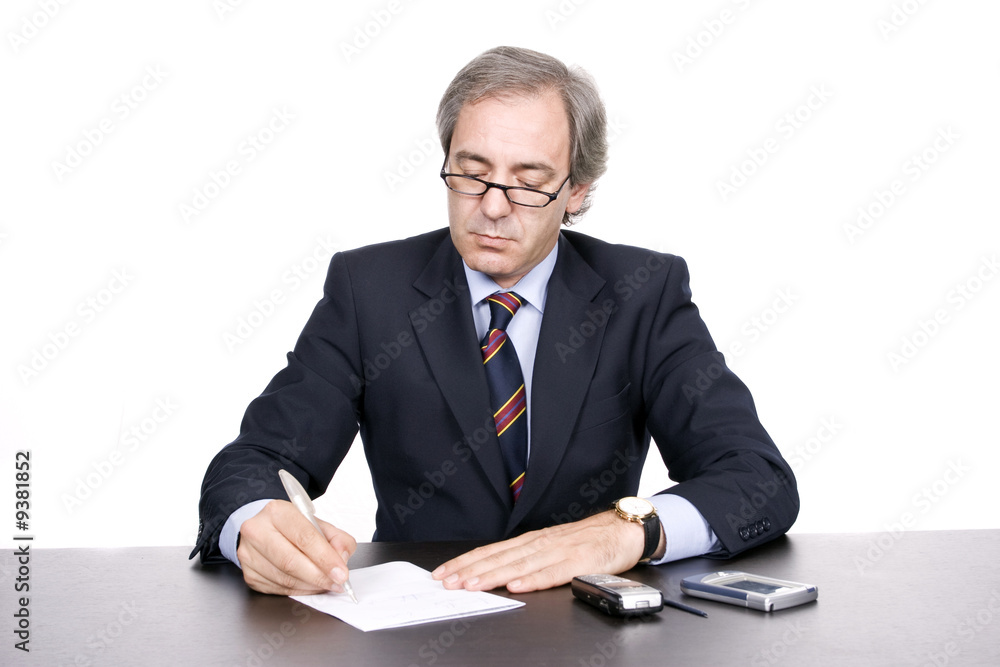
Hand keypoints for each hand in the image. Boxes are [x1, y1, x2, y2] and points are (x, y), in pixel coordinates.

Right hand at [236, 499, 356, 595]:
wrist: (264, 529)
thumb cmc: (293, 527)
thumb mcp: (318, 523)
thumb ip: (337, 539)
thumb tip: (341, 558)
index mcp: (277, 512)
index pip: (304, 537)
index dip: (325, 558)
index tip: (341, 573)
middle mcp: (257, 530)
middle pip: (291, 561)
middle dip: (319, 576)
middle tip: (337, 583)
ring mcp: (249, 554)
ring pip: (284, 578)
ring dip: (310, 586)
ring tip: (326, 584)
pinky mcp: (248, 574)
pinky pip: (278, 588)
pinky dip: (298, 590)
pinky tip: (309, 585)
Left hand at [431, 510, 662, 592]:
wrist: (622, 531)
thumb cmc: (586, 541)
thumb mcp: (551, 547)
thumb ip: (527, 558)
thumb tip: (496, 572)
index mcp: (531, 541)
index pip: (490, 551)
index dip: (465, 562)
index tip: (443, 572)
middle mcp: (540, 543)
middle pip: (499, 558)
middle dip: (470, 570)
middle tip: (447, 581)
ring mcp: (558, 552)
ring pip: (520, 564)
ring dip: (493, 575)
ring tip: (472, 585)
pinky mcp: (579, 562)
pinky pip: (553, 573)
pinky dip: (533, 579)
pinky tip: (517, 586)